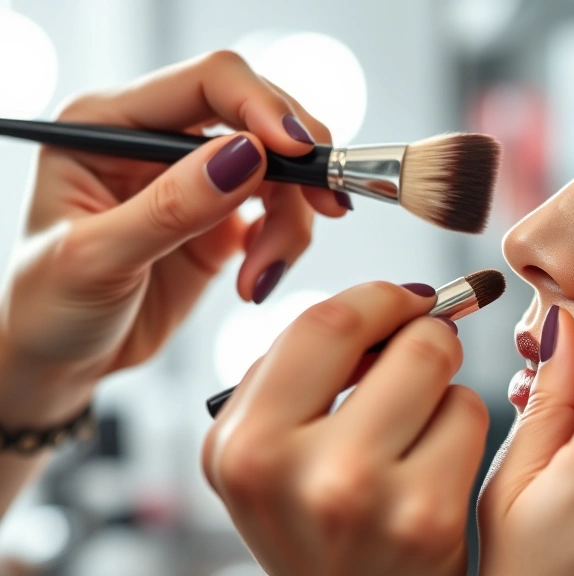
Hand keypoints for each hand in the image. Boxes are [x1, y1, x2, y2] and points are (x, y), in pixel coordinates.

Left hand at [0, 51, 346, 425]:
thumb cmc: (46, 307)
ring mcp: (194, 179)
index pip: (207, 83)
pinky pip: (281, 213)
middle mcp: (156, 139)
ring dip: (292, 221)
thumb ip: (170, 206)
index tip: (299, 153)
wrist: (57, 364)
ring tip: (260, 277)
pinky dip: (287, 243)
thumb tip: (244, 155)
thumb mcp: (96, 258)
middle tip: (326, 205)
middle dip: (297, 164)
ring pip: (279, 170)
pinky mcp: (223, 219)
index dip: (262, 107)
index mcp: (109, 123)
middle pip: (258, 118)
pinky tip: (256, 281)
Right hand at [202, 282, 488, 575]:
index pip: (324, 322)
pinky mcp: (425, 518)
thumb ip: (300, 373)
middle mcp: (289, 469)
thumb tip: (389, 303)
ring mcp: (360, 494)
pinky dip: (462, 425)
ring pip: (439, 370)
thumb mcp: (270, 455)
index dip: (379, 298)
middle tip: (426, 347)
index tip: (402, 300)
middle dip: (425, 331)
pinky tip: (437, 462)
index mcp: (239, 444)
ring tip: (419, 419)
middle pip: (402, 341)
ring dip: (442, 381)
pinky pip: (468, 416)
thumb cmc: (320, 522)